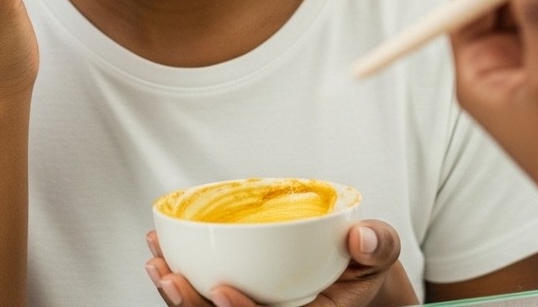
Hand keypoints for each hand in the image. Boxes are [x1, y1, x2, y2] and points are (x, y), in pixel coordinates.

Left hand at [145, 220, 416, 306]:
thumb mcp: (381, 251)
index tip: (220, 289)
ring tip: (156, 264)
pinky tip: (160, 254)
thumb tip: (362, 236)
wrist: (353, 269)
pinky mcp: (238, 299)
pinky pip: (201, 301)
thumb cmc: (363, 261)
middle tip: (169, 276)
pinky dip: (179, 280)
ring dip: (176, 298)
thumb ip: (379, 244)